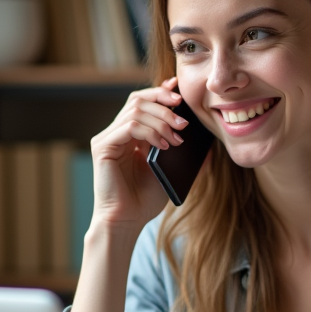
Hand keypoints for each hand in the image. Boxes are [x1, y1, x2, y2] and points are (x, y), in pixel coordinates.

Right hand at [89, 77, 189, 232]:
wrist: (127, 221)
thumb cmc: (145, 200)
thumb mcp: (170, 172)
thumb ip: (182, 155)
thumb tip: (208, 145)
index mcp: (129, 134)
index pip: (142, 102)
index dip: (160, 92)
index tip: (179, 90)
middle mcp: (116, 132)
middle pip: (138, 100)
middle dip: (164, 103)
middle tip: (184, 117)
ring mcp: (107, 138)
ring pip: (136, 110)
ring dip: (161, 120)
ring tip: (177, 138)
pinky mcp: (102, 147)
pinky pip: (129, 127)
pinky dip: (149, 132)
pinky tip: (162, 146)